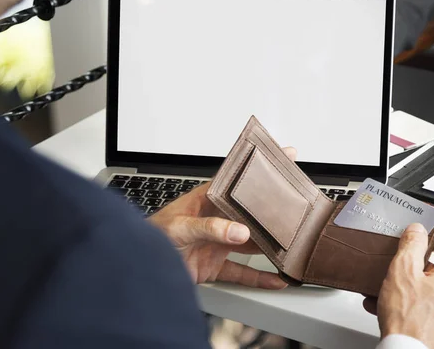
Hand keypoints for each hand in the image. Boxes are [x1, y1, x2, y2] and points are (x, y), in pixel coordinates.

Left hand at [148, 147, 296, 289]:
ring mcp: (217, 243)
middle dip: (271, 210)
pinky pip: (243, 272)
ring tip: (290, 244)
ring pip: (251, 242)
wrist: (137, 268)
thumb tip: (238, 231)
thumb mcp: (179, 227)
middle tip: (296, 207)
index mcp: (206, 200)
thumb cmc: (149, 238)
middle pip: (249, 213)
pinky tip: (275, 278)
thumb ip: (209, 228)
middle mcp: (215, 220)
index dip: (259, 170)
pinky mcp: (215, 266)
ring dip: (269, 244)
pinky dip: (260, 277)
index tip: (283, 156)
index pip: (237, 181)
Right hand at [364, 224, 433, 348]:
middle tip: (395, 265)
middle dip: (412, 264)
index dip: (425, 235)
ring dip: (407, 285)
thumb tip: (417, 230)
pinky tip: (388, 304)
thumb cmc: (409, 318)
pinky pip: (428, 305)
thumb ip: (411, 244)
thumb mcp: (403, 269)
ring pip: (430, 286)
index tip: (411, 237)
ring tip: (385, 288)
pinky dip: (410, 302)